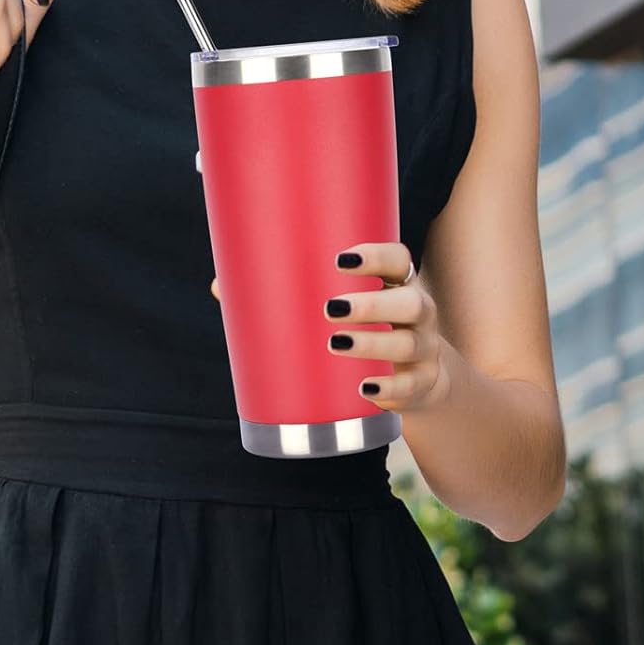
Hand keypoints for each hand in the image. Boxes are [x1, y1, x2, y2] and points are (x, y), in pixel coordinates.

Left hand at [208, 241, 451, 413]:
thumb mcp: (334, 304)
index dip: (375, 255)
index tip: (340, 260)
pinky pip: (410, 387)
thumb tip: (219, 286)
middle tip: (329, 308)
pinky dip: (389, 389)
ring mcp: (424, 349)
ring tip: (335, 344)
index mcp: (394, 282)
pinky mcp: (422, 385)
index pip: (398, 258)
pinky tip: (365, 388)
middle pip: (408, 301)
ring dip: (372, 344)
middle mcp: (416, 311)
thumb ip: (281, 292)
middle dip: (370, 304)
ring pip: (407, 343)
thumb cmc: (358, 326)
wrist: (413, 377)